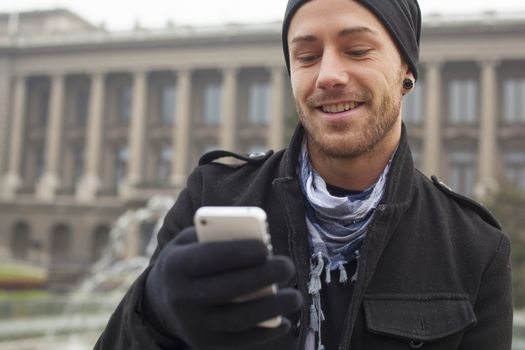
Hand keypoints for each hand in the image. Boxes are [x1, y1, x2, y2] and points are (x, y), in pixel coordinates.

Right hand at [143, 227, 302, 348]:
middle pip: (226, 289)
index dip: (237, 253)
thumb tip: (259, 243)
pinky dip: (263, 333)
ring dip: (270, 309)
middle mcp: (180, 297)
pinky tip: (283, 321)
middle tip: (288, 266)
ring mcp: (191, 324)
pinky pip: (238, 340)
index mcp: (175, 265)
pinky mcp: (203, 342)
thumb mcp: (192, 241)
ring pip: (235, 319)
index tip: (265, 248)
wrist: (162, 299)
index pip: (208, 258)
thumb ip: (219, 238)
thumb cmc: (190, 260)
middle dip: (260, 277)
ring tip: (295, 297)